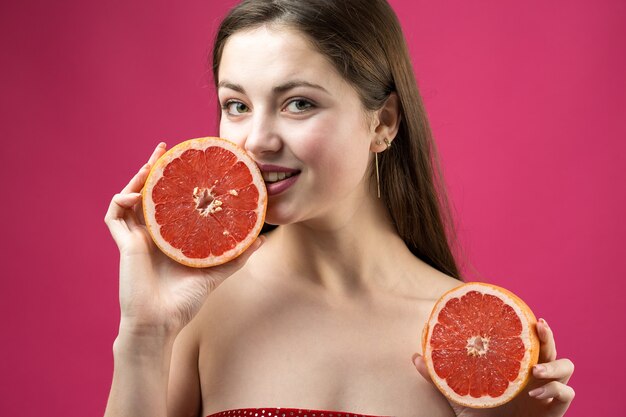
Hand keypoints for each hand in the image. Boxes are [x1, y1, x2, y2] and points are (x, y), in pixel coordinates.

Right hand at [104, 143, 263, 335]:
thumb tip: (263, 239)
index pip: (170, 200)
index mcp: (170, 236)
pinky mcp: (124, 244)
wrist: (161, 322)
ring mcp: (136, 237)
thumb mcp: (216, 271)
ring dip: (136, 178)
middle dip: (154, 169)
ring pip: (130, 198)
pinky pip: (115, 215)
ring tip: (151, 163)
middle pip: (149, 193)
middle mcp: (152, 233)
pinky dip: (121, 200)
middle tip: (164, 149)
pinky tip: (135, 194)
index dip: (174, 180)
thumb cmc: (185, 300)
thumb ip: (237, 254)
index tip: (186, 161)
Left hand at [413, 318, 574, 416]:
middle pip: (552, 348)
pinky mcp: (555, 411)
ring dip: (554, 364)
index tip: (530, 315)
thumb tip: (414, 356)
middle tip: (538, 326)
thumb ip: (438, 376)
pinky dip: (556, 390)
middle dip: (548, 336)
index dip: (533, 328)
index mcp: (517, 366)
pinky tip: (535, 393)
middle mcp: (535, 376)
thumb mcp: (456, 394)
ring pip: (567, 367)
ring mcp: (547, 392)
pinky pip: (567, 395)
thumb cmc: (479, 416)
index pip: (530, 342)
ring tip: (534, 369)